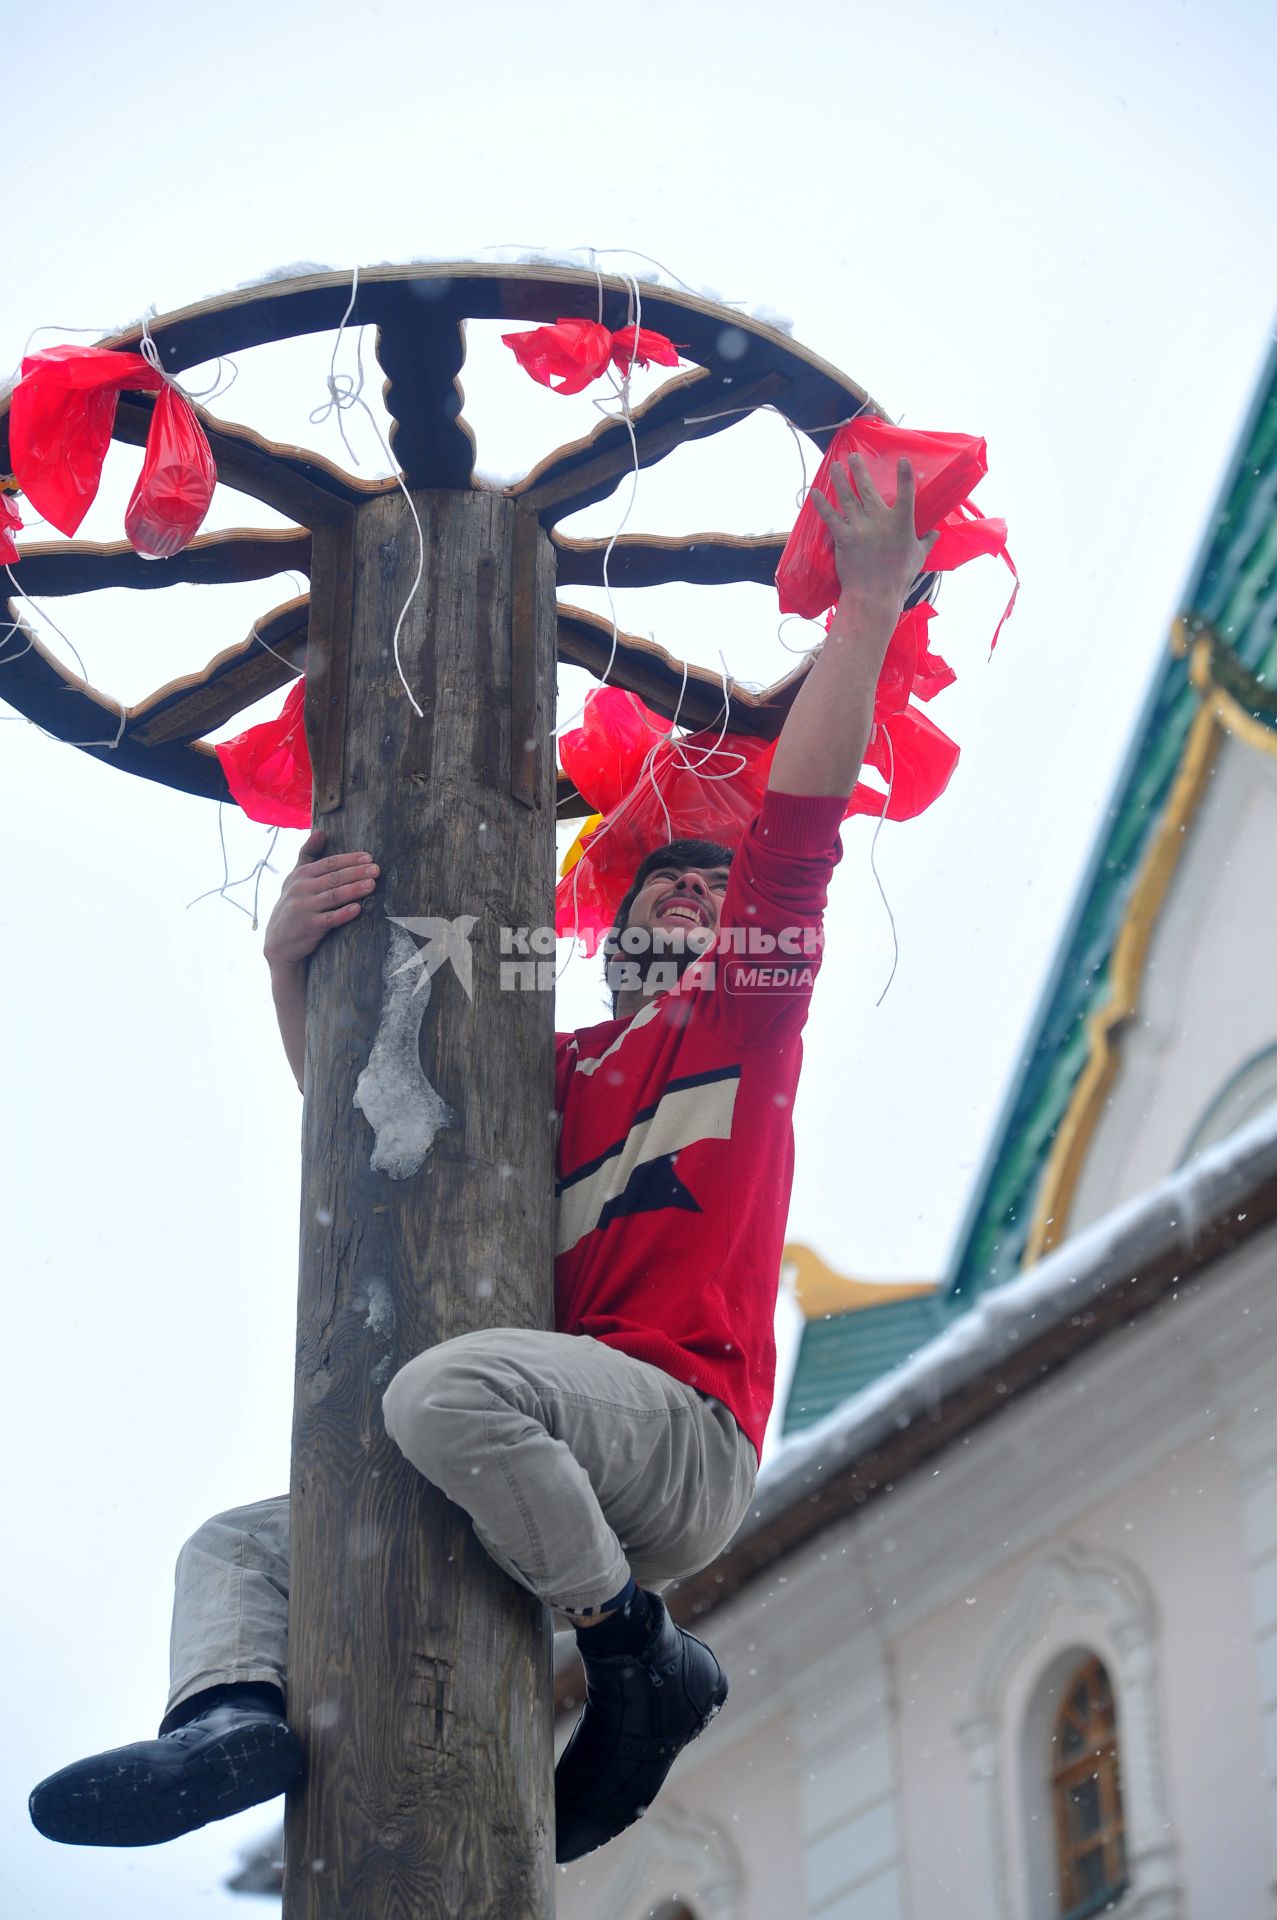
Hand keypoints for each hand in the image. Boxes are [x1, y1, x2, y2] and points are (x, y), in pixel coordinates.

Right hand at [263, 829, 378, 969]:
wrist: (278, 942)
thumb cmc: (294, 906)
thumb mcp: (295, 879)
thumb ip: (308, 856)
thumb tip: (321, 832)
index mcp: (301, 874)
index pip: (329, 863)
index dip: (350, 859)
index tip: (369, 858)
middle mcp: (301, 888)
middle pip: (333, 877)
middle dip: (356, 872)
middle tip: (376, 870)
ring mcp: (304, 907)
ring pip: (333, 896)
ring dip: (354, 889)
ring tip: (372, 884)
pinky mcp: (308, 926)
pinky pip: (329, 919)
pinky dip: (343, 913)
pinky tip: (358, 909)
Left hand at [811, 454, 937, 610]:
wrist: (875, 595)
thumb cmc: (899, 577)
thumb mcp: (919, 557)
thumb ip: (927, 541)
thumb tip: (936, 533)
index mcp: (901, 523)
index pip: (906, 494)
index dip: (904, 476)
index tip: (902, 460)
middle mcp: (880, 521)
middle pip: (868, 489)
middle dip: (860, 470)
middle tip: (854, 455)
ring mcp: (860, 528)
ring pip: (848, 498)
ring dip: (841, 479)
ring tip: (836, 465)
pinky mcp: (844, 538)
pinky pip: (831, 517)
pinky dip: (822, 504)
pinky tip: (815, 492)